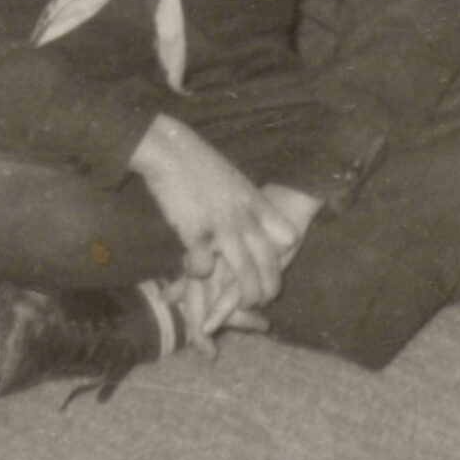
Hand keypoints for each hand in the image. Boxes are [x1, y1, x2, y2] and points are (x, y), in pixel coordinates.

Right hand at [128, 114, 304, 313]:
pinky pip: (205, 267)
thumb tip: (263, 222)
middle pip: (268, 261)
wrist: (173, 151)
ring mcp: (221, 226)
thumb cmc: (203, 167)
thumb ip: (251, 205)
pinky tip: (197, 277)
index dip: (283, 254)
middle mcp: (244, 216)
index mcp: (256, 202)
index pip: (287, 236)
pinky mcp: (195, 232)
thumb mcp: (237, 182)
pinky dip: (202, 277)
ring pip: (244, 272)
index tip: (277, 267)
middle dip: (269, 287)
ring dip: (244, 295)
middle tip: (265, 301)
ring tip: (241, 309)